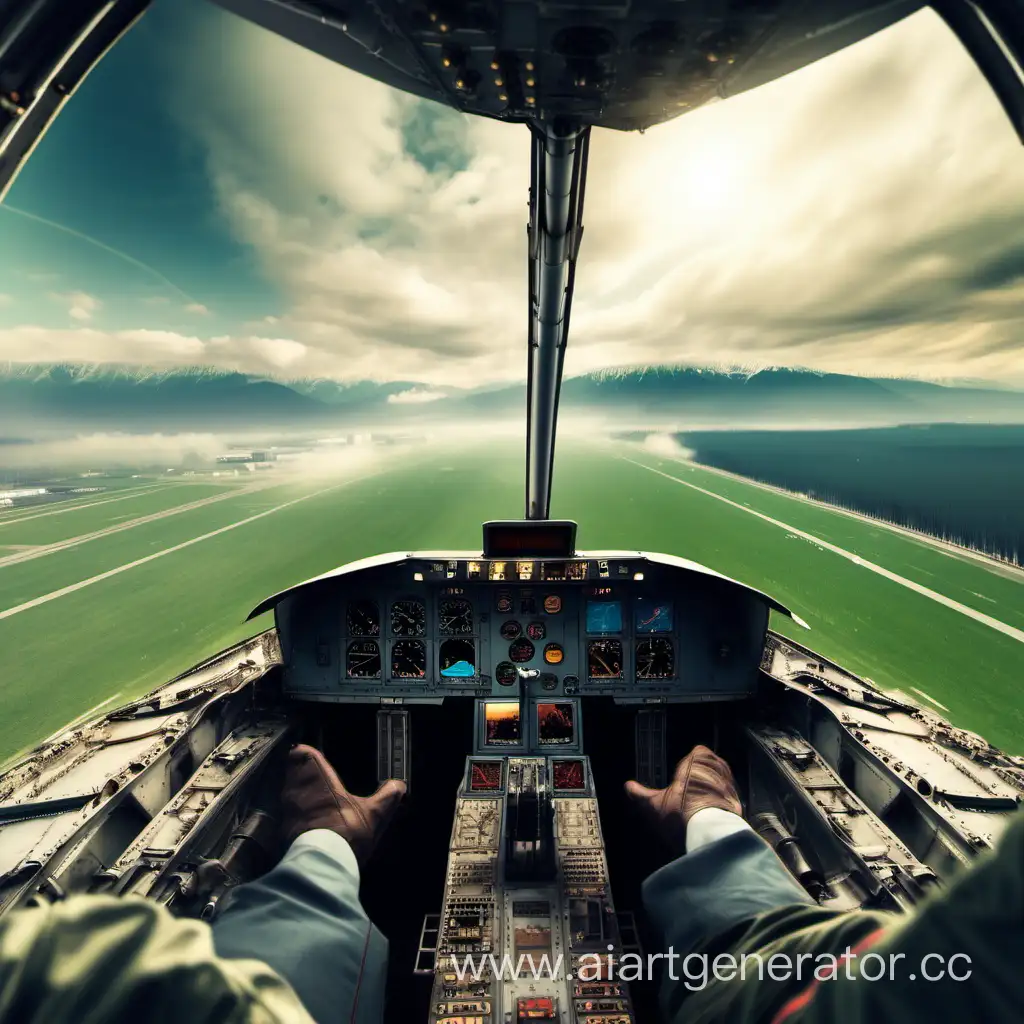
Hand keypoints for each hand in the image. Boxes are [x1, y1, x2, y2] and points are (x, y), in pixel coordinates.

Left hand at [280, 744, 405, 864]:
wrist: (322, 865)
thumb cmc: (347, 831)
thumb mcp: (375, 813)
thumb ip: (387, 797)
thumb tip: (399, 785)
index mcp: (317, 777)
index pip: (301, 753)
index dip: (306, 754)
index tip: (313, 757)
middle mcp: (297, 789)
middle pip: (292, 772)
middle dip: (302, 774)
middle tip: (317, 779)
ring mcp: (286, 811)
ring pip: (288, 793)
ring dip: (298, 794)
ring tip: (312, 801)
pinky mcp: (280, 831)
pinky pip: (284, 816)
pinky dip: (292, 816)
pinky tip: (305, 823)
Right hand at [624, 744, 742, 855]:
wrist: (711, 834)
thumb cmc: (681, 813)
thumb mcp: (655, 805)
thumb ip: (641, 795)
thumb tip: (628, 787)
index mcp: (696, 762)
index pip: (699, 751)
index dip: (692, 759)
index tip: (684, 769)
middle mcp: (716, 769)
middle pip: (713, 764)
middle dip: (704, 773)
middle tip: (692, 786)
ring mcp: (730, 785)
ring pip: (723, 779)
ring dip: (715, 786)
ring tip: (702, 799)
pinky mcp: (738, 802)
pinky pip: (730, 796)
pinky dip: (723, 801)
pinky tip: (713, 812)